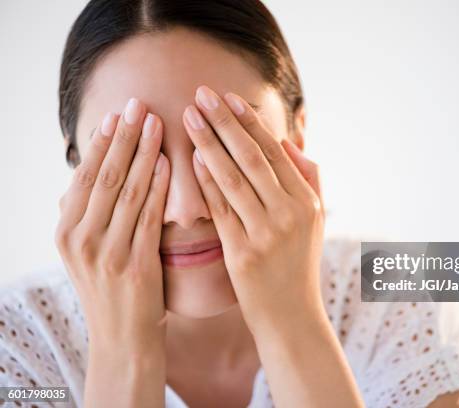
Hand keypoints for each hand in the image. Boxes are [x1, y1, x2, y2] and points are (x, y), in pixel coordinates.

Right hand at [54, 98, 168, 406]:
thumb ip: (91, 214)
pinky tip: (166, 163)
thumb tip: (99, 169)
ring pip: (125, 191)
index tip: (118, 113)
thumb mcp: (88, 251)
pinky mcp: (133, 266)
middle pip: (104, 176)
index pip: (85, 176)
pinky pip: (147, 217)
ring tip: (155, 122)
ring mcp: (104, 254)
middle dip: (123, 137)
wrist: (122, 338)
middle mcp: (79, 240)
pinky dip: (156, 187)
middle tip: (139, 103)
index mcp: (65, 232)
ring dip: (142, 153)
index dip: (103, 142)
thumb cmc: (111, 288)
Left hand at [183, 86, 362, 407]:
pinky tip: (192, 160)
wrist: (292, 317)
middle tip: (201, 94)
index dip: (250, 122)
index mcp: (307, 202)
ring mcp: (266, 234)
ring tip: (189, 118)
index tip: (229, 98)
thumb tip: (289, 142)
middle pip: (252, 157)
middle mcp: (290, 214)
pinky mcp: (242, 253)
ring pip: (233, 178)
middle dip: (225, 122)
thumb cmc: (299, 265)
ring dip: (209, 144)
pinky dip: (206, 182)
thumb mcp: (316, 220)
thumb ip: (308, 178)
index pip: (275, 152)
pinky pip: (220, 210)